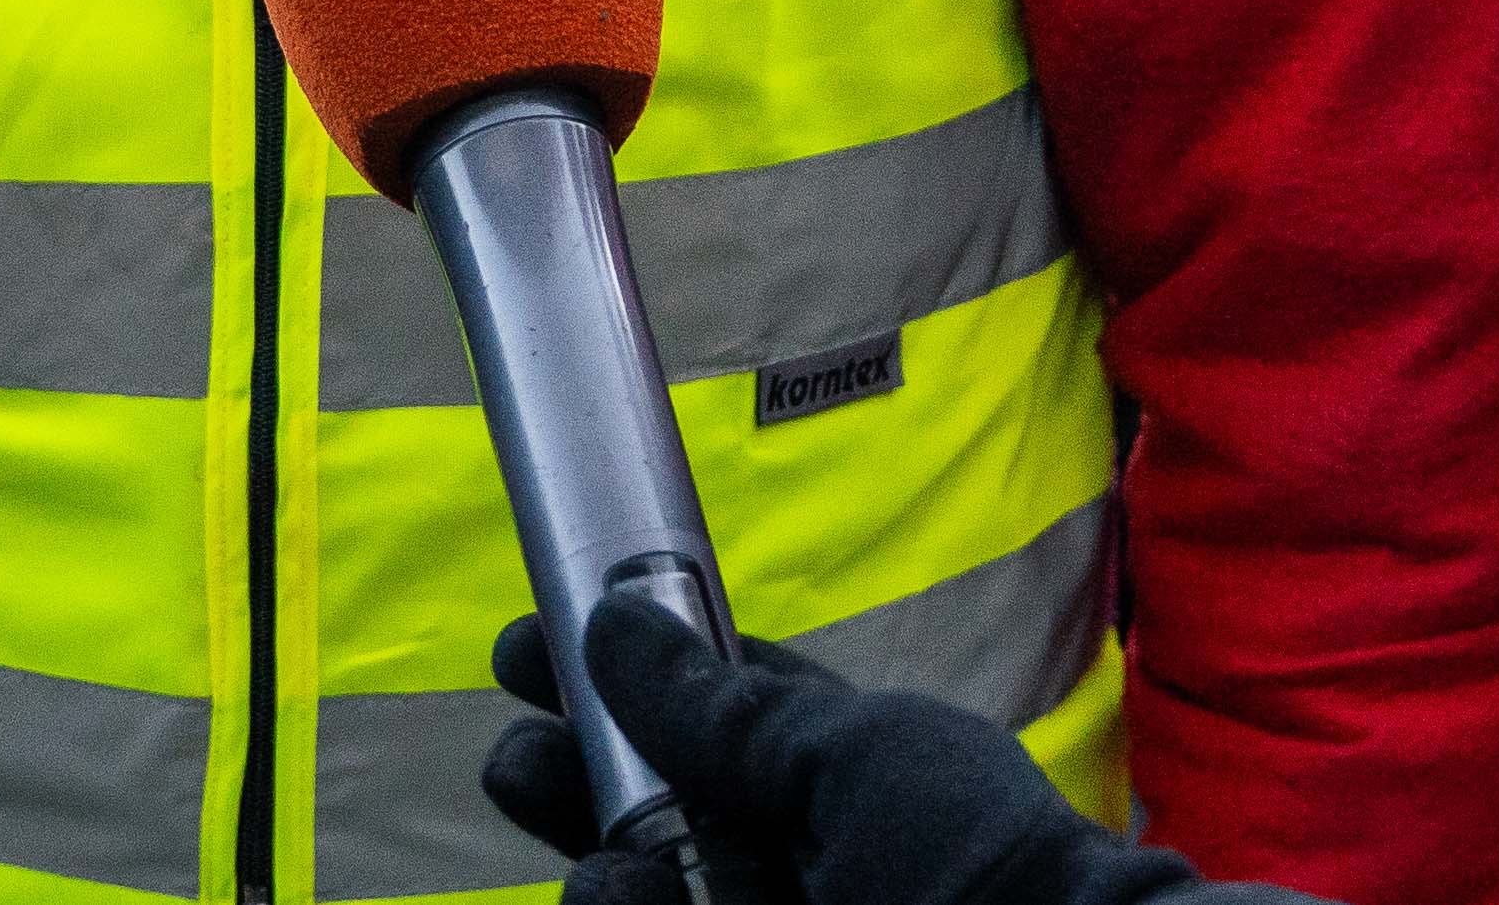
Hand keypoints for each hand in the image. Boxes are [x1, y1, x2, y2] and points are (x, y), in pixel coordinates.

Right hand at [483, 594, 1177, 904]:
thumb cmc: (974, 860)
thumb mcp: (854, 752)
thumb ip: (726, 707)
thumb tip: (615, 621)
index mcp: (836, 767)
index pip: (709, 709)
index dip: (625, 675)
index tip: (536, 644)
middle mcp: (795, 849)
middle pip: (651, 806)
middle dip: (574, 775)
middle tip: (523, 755)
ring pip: (633, 893)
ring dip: (596, 872)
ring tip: (608, 874)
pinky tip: (612, 902)